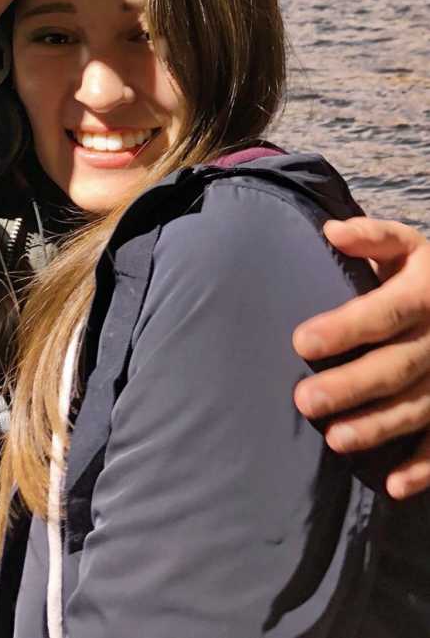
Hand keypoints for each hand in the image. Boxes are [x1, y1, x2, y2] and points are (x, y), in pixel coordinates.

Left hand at [292, 216, 429, 498]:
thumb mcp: (409, 246)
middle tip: (304, 400)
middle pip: (397, 366)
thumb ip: (372, 237)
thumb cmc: (427, 272)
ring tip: (334, 439)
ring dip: (379, 427)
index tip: (299, 342)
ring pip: (419, 407)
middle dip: (352, 386)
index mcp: (427, 294)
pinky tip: (393, 485)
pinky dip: (424, 467)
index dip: (344, 329)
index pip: (383, 313)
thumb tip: (331, 231)